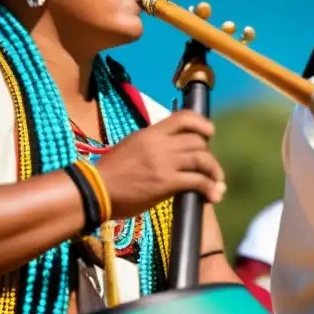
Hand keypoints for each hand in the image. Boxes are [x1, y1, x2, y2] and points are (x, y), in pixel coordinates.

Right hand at [94, 110, 225, 219]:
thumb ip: (152, 144)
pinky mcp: (167, 183)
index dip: (202, 124)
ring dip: (215, 172)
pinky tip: (213, 196)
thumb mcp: (131, 146)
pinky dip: (210, 188)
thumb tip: (171, 147)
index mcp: (151, 133)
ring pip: (203, 159)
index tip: (209, 134)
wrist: (95, 190)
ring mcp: (165, 163)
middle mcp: (160, 144)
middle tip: (209, 168)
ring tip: (218, 183)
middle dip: (209, 154)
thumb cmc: (110, 172)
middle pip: (198, 141)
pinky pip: (198, 181)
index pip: (183, 118)